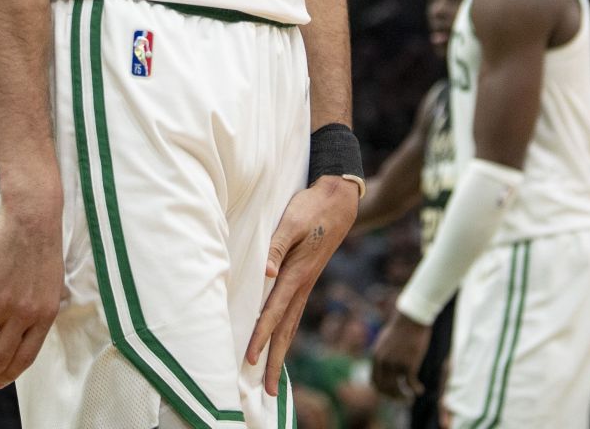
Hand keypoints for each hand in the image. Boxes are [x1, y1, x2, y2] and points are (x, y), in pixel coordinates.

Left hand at [246, 176, 358, 395]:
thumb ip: (275, 247)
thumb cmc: (310, 207)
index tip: (249, 358)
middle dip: (275, 360)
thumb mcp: (290, 222)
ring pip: (292, 324)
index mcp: (296, 273)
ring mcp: (307, 283)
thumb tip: (265, 273)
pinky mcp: (307, 278)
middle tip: (266, 391)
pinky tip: (281, 341)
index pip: (274, 311)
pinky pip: (294, 312)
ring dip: (281, 351)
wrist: (339, 199)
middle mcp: (303, 284)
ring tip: (272, 377)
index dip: (261, 335)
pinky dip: (287, 332)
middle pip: (286, 329)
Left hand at [369, 311, 431, 400]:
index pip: (374, 382)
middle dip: (393, 396)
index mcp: (376, 357)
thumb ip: (382, 354)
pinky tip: (420, 390)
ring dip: (404, 396)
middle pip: (385, 388)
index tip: (391, 394)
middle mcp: (383, 362)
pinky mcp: (409, 364)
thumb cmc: (401, 327)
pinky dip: (415, 389)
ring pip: (397, 389)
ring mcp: (395, 364)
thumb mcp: (385, 341)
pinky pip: (411, 383)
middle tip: (402, 399)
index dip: (382, 391)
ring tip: (411, 398)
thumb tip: (382, 365)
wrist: (412, 318)